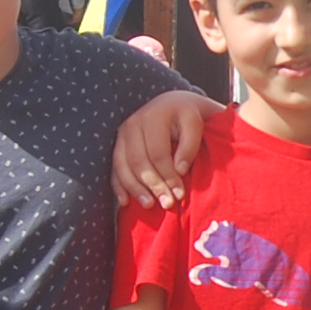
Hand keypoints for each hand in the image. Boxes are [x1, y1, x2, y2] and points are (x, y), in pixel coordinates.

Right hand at [113, 91, 215, 207]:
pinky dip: (118, 186)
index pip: (158, 153)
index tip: (180, 195)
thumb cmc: (188, 118)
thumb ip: (190, 146)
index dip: (168, 176)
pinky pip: (114, 168)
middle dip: (153, 185)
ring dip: (135, 188)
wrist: (173, 104)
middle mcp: (133, 123)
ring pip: (123, 166)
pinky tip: (126, 201)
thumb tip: (179, 170)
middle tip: (167, 204)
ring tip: (149, 205)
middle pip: (139, 161)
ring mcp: (122, 134)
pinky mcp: (118, 144)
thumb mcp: (195, 125)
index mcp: (154, 116)